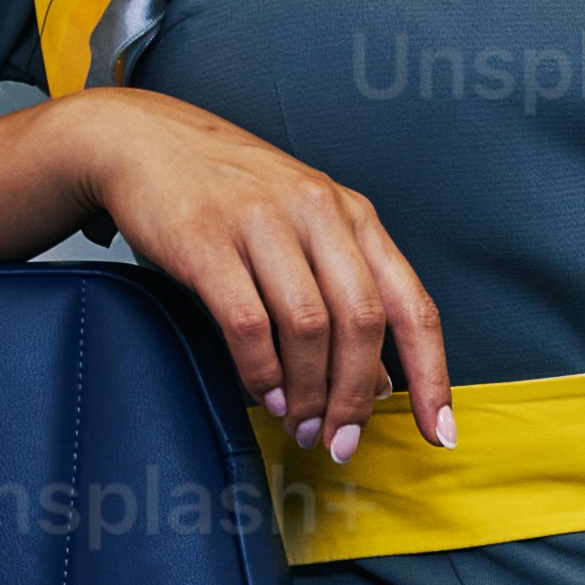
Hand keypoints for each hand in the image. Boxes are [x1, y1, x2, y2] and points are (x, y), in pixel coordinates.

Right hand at [68, 88, 452, 461]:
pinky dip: (261, 371)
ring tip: (299, 424)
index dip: (432, 376)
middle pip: (362, 323)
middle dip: (355, 398)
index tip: (440, 433)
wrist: (145, 141)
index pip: (412, 306)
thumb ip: (345, 296)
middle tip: (340, 443)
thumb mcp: (304, 230)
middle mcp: (318, 212)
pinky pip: (248, 323)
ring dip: (308, 393)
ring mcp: (263, 221)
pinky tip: (264, 393)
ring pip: (309, 328)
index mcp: (354, 216)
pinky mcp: (207, 239)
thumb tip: (382, 383)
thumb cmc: (230, 195)